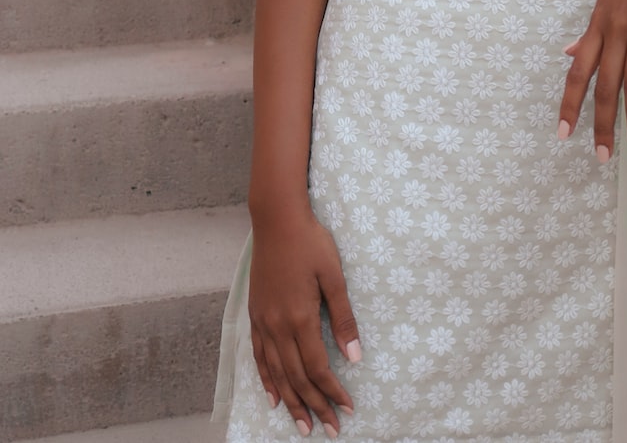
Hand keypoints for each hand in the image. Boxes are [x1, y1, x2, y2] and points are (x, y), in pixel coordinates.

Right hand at [248, 207, 359, 436]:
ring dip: (292, 401)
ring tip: (302, 424)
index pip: (319, 368)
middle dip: (315, 406)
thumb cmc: (311, 243)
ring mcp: (264, 322)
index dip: (333, 392)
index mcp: (301, 318)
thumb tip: (355, 357)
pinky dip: (267, 380)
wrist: (277, 220)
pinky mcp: (255, 315)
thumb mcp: (334, 276)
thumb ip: (343, 318)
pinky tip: (274, 396)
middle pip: (298, 377)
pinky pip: (259, 356)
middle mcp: (279, 327)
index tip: (348, 409)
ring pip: (277, 373)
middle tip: (330, 428)